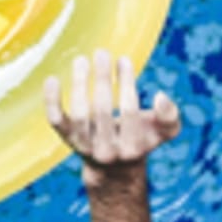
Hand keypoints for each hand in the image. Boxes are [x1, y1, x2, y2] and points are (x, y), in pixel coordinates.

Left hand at [45, 49, 183, 184]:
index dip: (126, 83)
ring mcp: (84, 146)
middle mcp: (106, 151)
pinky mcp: (67, 140)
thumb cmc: (142, 139)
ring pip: (79, 114)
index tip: (123, 60)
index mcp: (132, 149)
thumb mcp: (164, 131)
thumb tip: (161, 97)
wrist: (114, 167)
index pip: (129, 112)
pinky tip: (52, 79)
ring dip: (79, 84)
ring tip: (81, 60)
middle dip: (103, 79)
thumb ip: (170, 116)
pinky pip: (56, 121)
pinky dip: (52, 101)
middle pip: (102, 111)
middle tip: (102, 53)